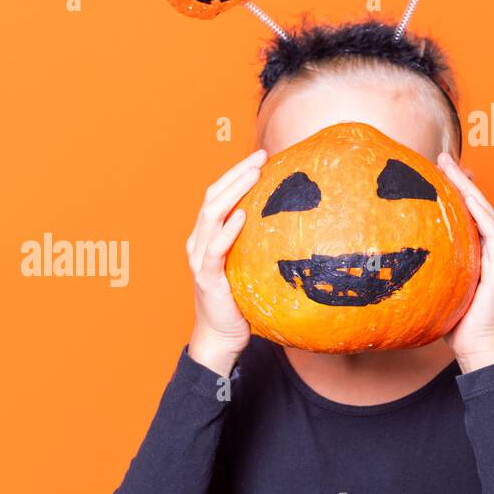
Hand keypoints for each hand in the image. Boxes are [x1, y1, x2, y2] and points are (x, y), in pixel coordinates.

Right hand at [185, 149, 266, 375]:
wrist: (221, 336)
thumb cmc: (239, 301)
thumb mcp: (248, 265)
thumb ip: (258, 244)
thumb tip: (295, 224)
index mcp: (206, 236)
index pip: (217, 195)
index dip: (235, 174)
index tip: (261, 157)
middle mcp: (198, 242)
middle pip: (212, 197)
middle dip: (235, 174)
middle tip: (260, 156)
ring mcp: (199, 258)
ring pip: (210, 215)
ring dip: (232, 191)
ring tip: (253, 174)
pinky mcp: (206, 277)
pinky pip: (214, 249)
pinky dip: (227, 230)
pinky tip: (242, 215)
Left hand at [437, 152, 493, 373]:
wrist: (472, 347)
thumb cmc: (448, 319)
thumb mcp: (429, 284)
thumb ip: (419, 266)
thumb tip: (380, 258)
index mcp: (473, 250)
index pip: (466, 211)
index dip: (455, 187)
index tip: (437, 166)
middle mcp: (488, 249)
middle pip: (477, 205)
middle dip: (462, 179)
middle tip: (444, 157)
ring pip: (486, 213)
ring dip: (471, 189)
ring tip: (455, 169)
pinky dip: (483, 217)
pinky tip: (470, 202)